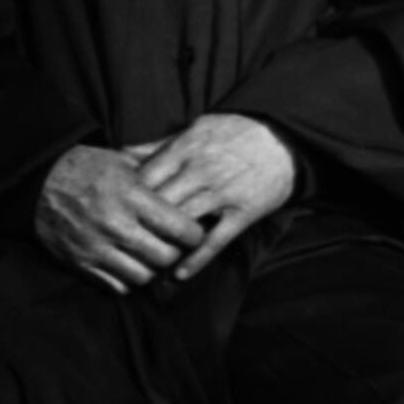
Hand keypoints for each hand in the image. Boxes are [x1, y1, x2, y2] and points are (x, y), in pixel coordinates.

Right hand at [36, 143, 209, 292]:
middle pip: (165, 257)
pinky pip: (115, 286)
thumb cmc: (86, 167)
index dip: (194, 234)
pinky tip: (129, 265)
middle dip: (176, 253)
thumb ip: (157, 174)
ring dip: (152, 269)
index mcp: (131, 196)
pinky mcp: (78, 262)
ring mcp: (95, 247)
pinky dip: (127, 280)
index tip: (193, 232)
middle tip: (174, 246)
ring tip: (151, 256)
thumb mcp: (124, 161)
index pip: (180, 229)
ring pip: (142, 276)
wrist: (35, 181)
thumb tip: (190, 183)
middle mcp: (115, 224)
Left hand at [132, 113, 302, 281]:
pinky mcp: (244, 212)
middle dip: (140, 223)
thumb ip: (159, 145)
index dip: (126, 197)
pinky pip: (216, 241)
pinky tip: (179, 274)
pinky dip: (196, 259)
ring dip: (164, 243)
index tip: (118, 211)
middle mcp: (201, 171)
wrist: (285, 138)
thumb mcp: (196, 129)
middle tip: (127, 240)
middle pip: (158, 204)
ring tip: (148, 258)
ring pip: (182, 223)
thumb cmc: (235, 133)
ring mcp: (224, 193)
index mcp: (186, 149)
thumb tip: (120, 154)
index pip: (143, 178)